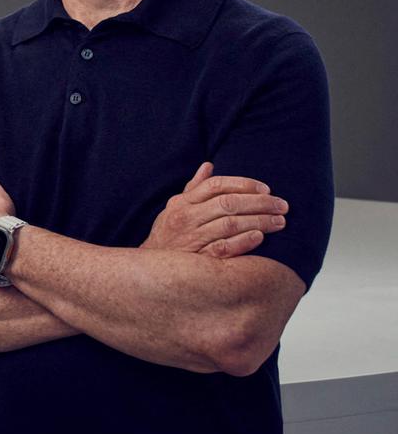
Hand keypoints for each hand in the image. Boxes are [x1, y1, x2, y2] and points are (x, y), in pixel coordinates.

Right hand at [141, 161, 287, 257]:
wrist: (151, 268)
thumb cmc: (168, 233)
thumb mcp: (174, 207)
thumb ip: (193, 188)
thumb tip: (209, 165)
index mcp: (183, 202)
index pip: (216, 185)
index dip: (243, 184)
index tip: (265, 189)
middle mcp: (187, 217)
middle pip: (228, 203)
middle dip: (259, 203)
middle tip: (282, 206)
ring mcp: (193, 238)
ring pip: (230, 224)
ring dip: (259, 221)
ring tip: (280, 222)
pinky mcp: (199, 258)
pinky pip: (224, 248)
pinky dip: (243, 241)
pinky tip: (260, 237)